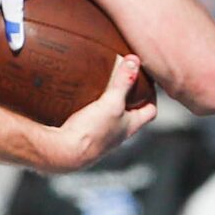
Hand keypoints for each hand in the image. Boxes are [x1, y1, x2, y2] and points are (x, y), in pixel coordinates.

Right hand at [46, 54, 155, 170]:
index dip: (152, 97)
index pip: (150, 112)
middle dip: (128, 98)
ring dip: (107, 103)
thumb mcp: (111, 103)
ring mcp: (99, 136)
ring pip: (109, 117)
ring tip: (101, 86)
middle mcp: (117, 134)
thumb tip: (135, 61)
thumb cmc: (91, 133)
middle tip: (123, 80)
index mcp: (130, 127)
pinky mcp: (82, 136)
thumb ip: (123, 82)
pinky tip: (79, 100)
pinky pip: (90, 120)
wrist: (62, 153)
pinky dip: (88, 110)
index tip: (148, 83)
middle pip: (130, 114)